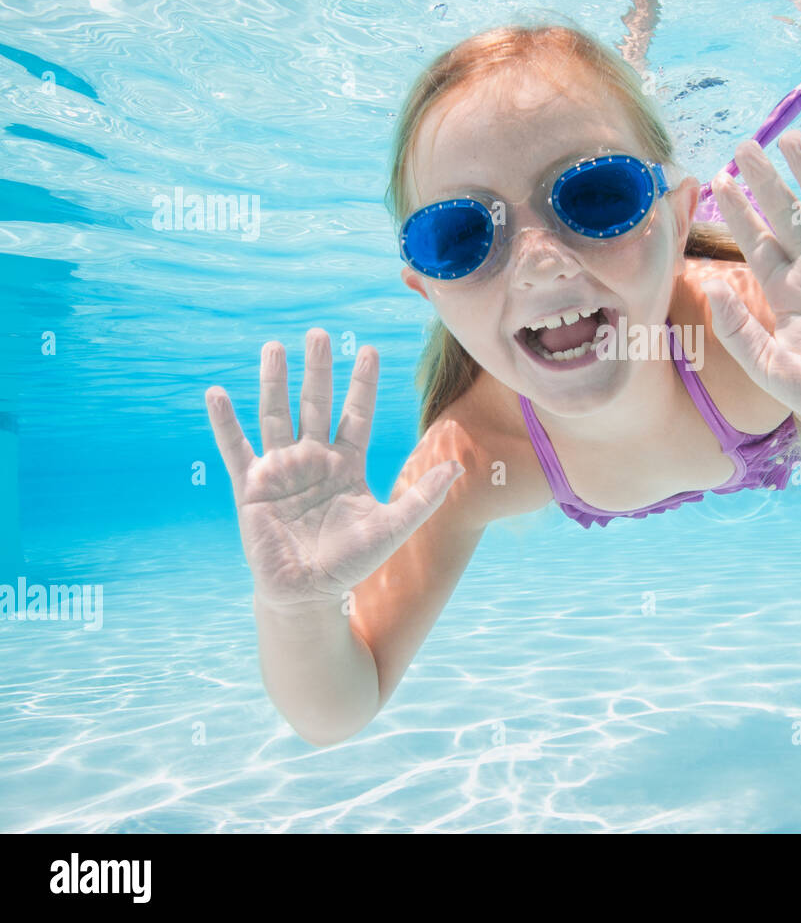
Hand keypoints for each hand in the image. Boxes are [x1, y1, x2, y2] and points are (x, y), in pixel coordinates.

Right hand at [204, 329, 463, 610]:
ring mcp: (280, 469)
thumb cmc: (350, 562)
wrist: (308, 594)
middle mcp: (313, 459)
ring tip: (273, 346)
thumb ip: (423, 497)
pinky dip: (224, 422)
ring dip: (274, 381)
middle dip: (317, 370)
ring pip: (276, 415)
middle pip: (315, 404)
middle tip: (318, 332)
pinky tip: (216, 393)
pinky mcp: (250, 486)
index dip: (361, 384)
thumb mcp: (392, 526)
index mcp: (347, 464)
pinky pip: (236, 448)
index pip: (356, 414)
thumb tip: (458, 466)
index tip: (368, 349)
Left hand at [699, 133, 800, 436]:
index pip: (758, 242)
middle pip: (789, 214)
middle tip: (746, 145)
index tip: (718, 178)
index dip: (739, 211)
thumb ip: (740, 333)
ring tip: (795, 137)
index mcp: (788, 293)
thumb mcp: (774, 370)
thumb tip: (712, 288)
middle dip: (768, 180)